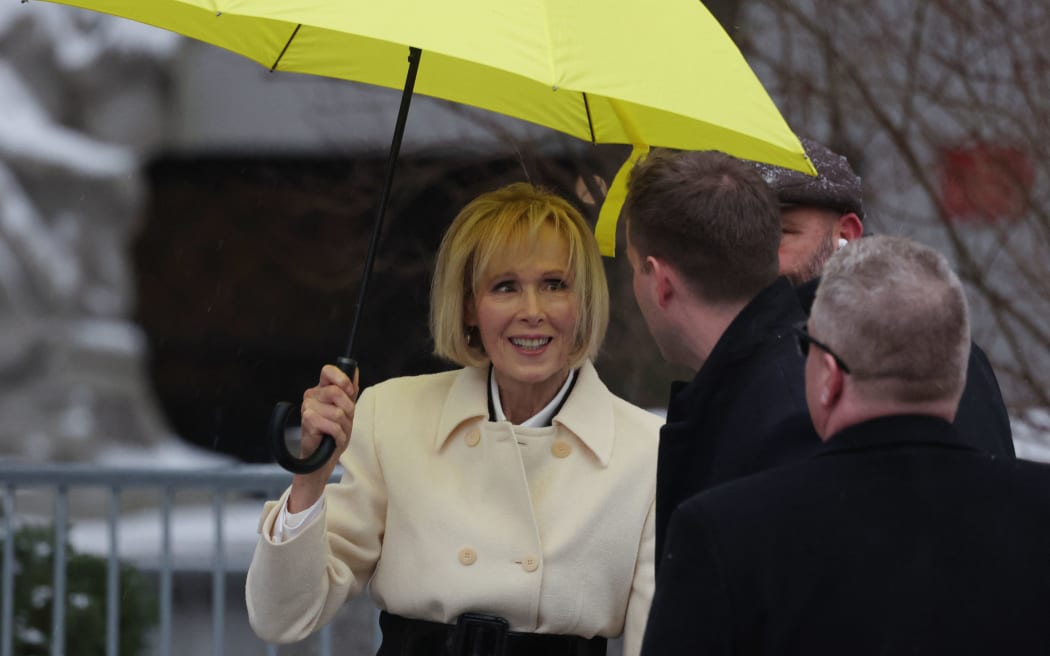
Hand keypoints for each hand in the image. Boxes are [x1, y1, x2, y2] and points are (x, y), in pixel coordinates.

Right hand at [289, 364, 358, 511]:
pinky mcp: (307, 421)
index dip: (342, 379)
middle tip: (344, 421)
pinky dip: (338, 436)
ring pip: (338, 411)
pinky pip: (333, 425)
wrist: (322, 459)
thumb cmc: (333, 434)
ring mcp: (307, 408)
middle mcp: (311, 396)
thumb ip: (350, 391)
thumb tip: (354, 370)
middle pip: (337, 392)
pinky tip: (332, 440)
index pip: (328, 370)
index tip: (349, 391)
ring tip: (337, 433)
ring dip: (344, 427)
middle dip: (348, 410)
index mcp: (321, 390)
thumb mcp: (347, 411)